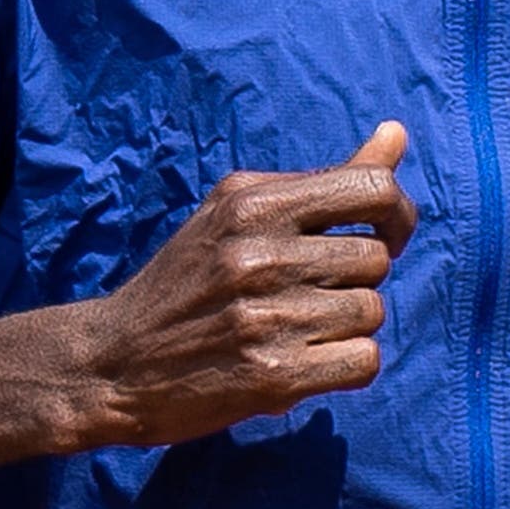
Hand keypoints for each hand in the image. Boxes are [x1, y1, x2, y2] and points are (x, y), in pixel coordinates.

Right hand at [73, 122, 417, 446]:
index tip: (384, 236)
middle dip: (356, 280)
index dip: (397, 214)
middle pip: (375, 259)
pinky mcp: (270, 376)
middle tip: (313, 292)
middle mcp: (259, 254)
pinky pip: (364, 361)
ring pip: (372, 311)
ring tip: (302, 328)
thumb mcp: (240, 212)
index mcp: (252, 202)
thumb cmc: (188, 280)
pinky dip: (348, 365)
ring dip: (349, 326)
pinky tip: (310, 361)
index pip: (371, 190)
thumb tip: (397, 133)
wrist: (112, 362)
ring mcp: (265, 316)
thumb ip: (324, 179)